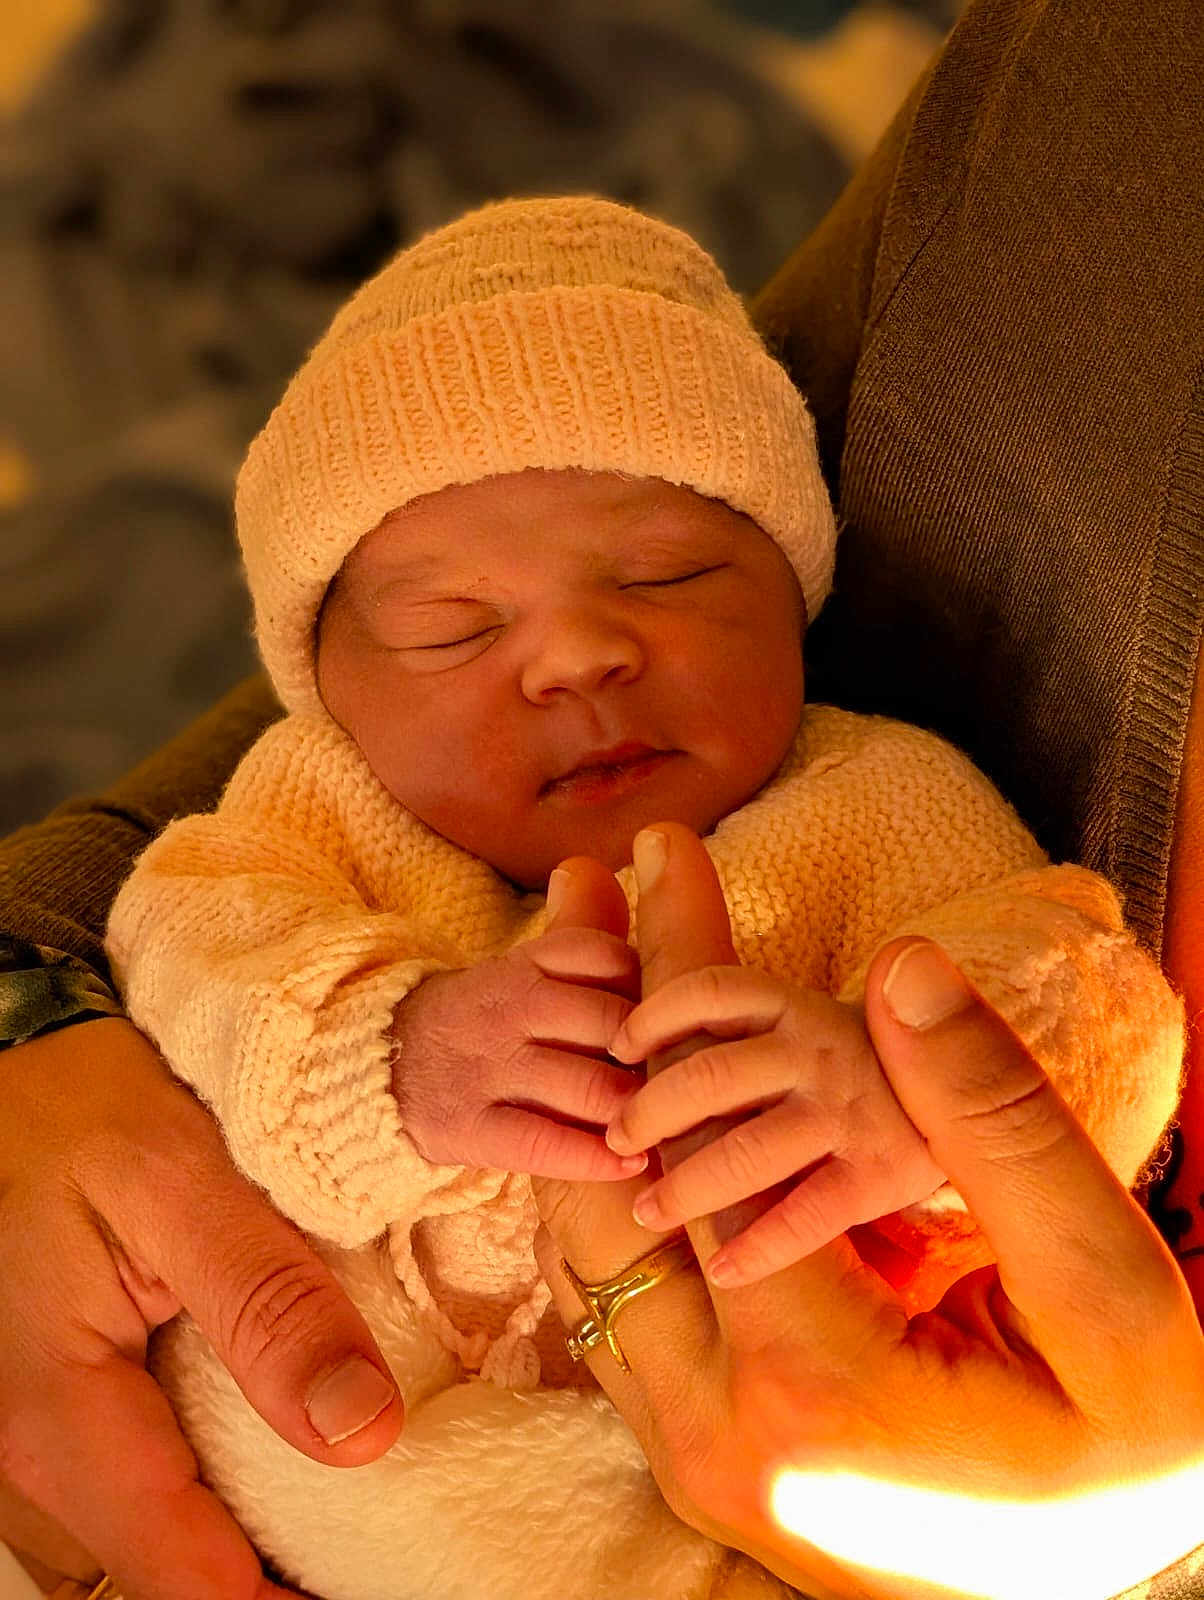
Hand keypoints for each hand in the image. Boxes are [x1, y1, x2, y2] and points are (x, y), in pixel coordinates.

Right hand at [0, 1017, 402, 1599]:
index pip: (190, 1581)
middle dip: (289, 1577)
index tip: (400, 1582)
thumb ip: (267, 1303)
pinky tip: (315, 1448)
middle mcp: (49, 1448)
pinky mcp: (87, 1396)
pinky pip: (166, 1473)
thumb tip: (363, 1435)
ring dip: (270, 1534)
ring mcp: (63, 1427)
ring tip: (378, 1518)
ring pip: (174, 1527)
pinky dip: (244, 1480)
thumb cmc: (80, 1103)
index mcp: (63, 1417)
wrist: (18, 1063)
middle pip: (182, 1570)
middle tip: (403, 1553)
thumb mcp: (178, 1180)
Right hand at [389, 875, 645, 1178]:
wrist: (379, 1064)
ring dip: (635, 1109)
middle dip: (654, 1052)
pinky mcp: (472, 1128)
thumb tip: (642, 860)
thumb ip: (585, 929)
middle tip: (689, 1077)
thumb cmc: (488, 1016)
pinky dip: (594, 1155)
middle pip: (609, 1022)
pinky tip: (631, 1162)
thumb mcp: (527, 964)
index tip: (675, 1013)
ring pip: (585, 1087)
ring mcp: (490, 1069)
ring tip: (668, 1124)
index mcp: (527, 962)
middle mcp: (511, 1008)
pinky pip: (544, 1144)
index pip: (605, 954)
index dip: (649, 985)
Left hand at [535, 825, 1203, 1599]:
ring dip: (597, 1102)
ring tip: (599, 976)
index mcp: (811, 1383)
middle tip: (586, 902)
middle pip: (603, 1191)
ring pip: (590, 1252)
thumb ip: (1003, 1133)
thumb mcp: (1112, 1300)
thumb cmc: (1128, 1462)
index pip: (702, 1137)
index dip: (678, 984)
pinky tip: (643, 1107)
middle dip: (598, 1026)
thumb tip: (902, 972)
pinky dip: (624, 1187)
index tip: (653, 867)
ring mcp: (693, 1454)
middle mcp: (714, 1430)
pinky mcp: (700, 1453)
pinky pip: (622, 1303)